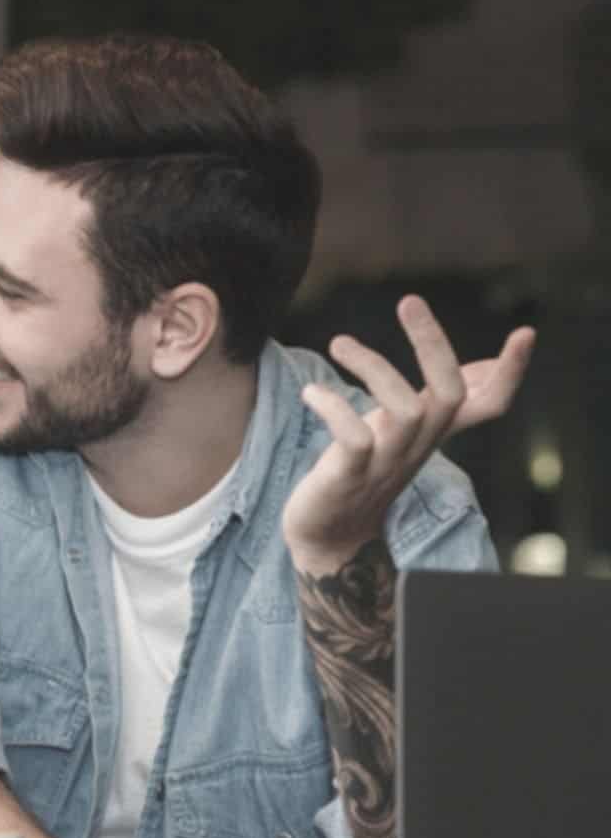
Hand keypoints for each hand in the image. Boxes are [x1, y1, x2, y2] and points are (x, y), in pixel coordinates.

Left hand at [282, 295, 533, 566]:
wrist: (327, 537)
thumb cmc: (363, 473)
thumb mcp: (405, 431)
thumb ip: (436, 401)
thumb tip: (480, 365)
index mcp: (433, 432)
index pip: (488, 404)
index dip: (510, 373)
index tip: (525, 334)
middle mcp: (416, 446)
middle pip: (449, 395)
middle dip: (433, 345)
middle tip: (410, 300)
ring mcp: (384, 463)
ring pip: (405, 410)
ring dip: (374, 368)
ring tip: (339, 344)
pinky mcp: (349, 478)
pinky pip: (355, 439)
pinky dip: (335, 409)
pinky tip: (311, 393)